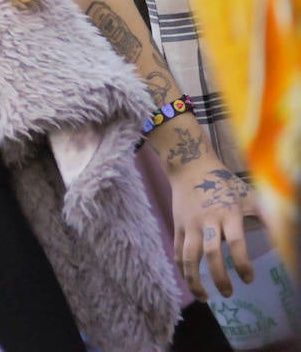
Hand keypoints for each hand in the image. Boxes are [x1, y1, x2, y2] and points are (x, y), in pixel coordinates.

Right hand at [169, 158, 259, 299]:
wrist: (190, 166)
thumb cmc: (224, 183)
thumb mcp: (249, 196)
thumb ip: (268, 217)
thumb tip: (286, 239)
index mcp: (228, 214)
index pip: (236, 242)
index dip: (242, 263)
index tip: (248, 279)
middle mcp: (207, 221)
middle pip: (211, 254)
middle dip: (219, 277)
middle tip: (229, 294)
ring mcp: (189, 224)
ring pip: (189, 257)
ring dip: (194, 279)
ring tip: (204, 297)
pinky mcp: (177, 225)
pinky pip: (177, 251)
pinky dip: (182, 268)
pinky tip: (191, 280)